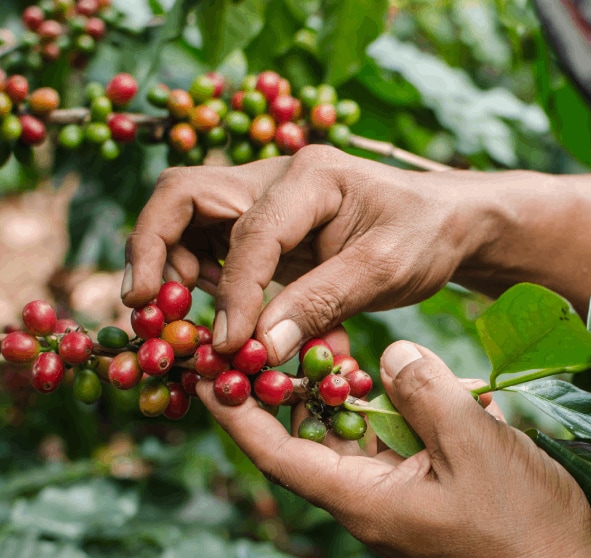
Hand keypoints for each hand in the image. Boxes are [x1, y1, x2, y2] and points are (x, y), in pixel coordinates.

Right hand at [122, 145, 496, 364]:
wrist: (447, 222)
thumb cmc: (425, 236)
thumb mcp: (385, 271)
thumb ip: (321, 304)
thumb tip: (258, 348)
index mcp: (309, 176)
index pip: (249, 232)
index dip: (234, 292)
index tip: (229, 346)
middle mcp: (273, 178)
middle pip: (183, 196)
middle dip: (153, 249)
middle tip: (143, 308)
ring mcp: (262, 200)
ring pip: (185, 220)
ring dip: (170, 268)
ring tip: (173, 320)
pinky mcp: (261, 228)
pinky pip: (209, 248)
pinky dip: (197, 282)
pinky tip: (210, 318)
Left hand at [198, 337, 590, 557]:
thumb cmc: (521, 525)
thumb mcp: (473, 444)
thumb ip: (424, 392)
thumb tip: (388, 355)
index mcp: (361, 498)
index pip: (276, 451)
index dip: (236, 411)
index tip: (205, 369)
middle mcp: (366, 503)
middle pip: (304, 441)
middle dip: (282, 391)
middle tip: (261, 336)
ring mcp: (395, 503)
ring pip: (348, 441)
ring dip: (333, 397)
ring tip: (316, 344)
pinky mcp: (424, 499)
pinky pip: (385, 449)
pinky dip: (379, 413)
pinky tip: (386, 380)